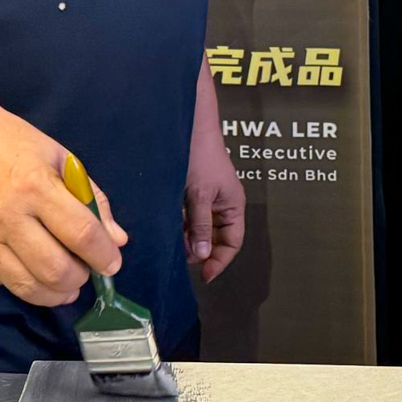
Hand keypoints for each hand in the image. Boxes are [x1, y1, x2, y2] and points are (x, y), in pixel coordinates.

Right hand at [0, 103, 127, 306]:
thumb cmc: (12, 142)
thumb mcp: (59, 157)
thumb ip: (92, 198)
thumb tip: (116, 239)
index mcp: (35, 185)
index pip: (81, 234)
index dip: (104, 255)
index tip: (112, 264)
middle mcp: (5, 214)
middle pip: (54, 269)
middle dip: (79, 279)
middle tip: (84, 274)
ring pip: (25, 286)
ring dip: (53, 293)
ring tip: (63, 287)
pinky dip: (17, 282)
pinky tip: (26, 269)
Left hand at [183, 120, 244, 282]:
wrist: (189, 126)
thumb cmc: (200, 156)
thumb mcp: (200, 195)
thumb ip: (200, 226)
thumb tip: (202, 256)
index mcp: (233, 206)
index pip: (232, 243)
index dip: (220, 261)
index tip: (203, 275)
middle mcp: (223, 205)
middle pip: (215, 238)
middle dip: (200, 250)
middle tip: (180, 259)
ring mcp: (208, 199)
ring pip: (199, 228)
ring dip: (187, 237)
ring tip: (171, 244)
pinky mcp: (193, 193)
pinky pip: (189, 216)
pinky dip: (180, 224)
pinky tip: (167, 227)